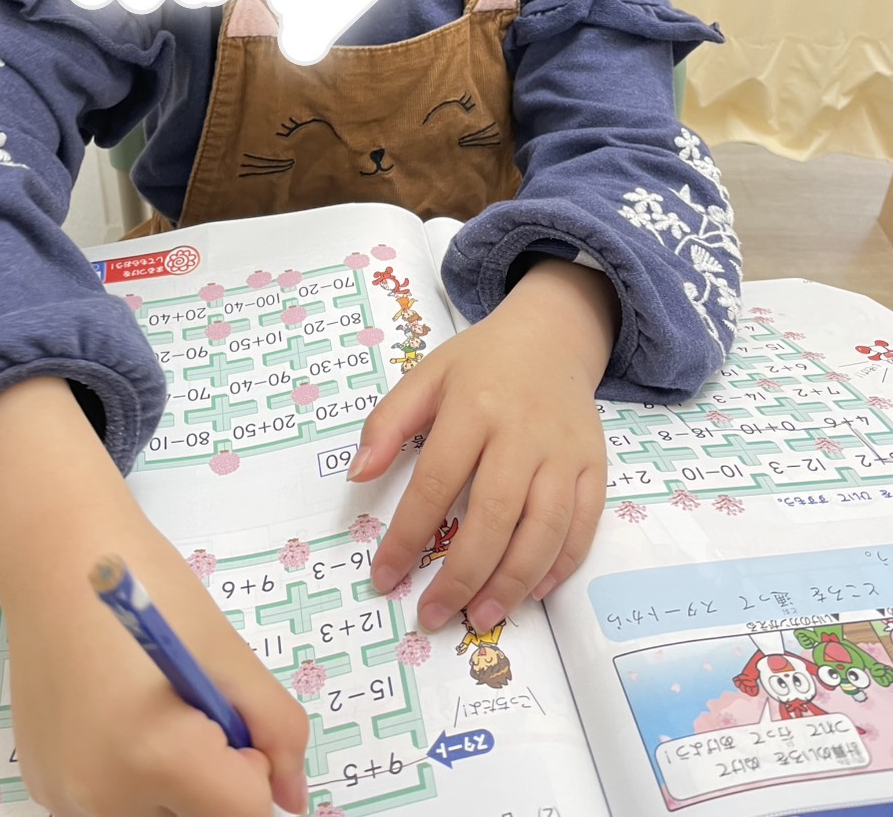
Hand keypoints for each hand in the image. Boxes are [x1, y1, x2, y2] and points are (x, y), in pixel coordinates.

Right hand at [0, 377, 308, 815]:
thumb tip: (292, 798)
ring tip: (152, 710)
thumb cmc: (147, 586)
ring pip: (157, 816)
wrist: (54, 556)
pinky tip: (118, 717)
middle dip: (213, 779)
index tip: (230, 715)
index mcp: (154, 756)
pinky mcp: (44, 788)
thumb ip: (275, 728)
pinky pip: (114, 804)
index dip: (253, 767)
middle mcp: (100, 797)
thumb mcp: (226, 652)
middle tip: (194, 709)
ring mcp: (64, 798)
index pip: (245, 813)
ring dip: (175, 784)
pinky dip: (134, 778)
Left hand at [350, 259, 615, 632]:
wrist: (552, 336)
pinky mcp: (595, 464)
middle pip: (494, 514)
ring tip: (481, 616)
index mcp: (472, 407)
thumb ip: (386, 424)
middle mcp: (522, 432)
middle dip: (461, 574)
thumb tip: (357, 476)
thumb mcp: (425, 376)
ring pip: (544, 527)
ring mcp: (564, 451)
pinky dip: (562, 564)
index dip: (408, 536)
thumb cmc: (481, 364)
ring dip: (512, 581)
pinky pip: (584, 523)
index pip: (436, 482)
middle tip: (433, 615)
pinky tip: (533, 590)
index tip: (385, 577)